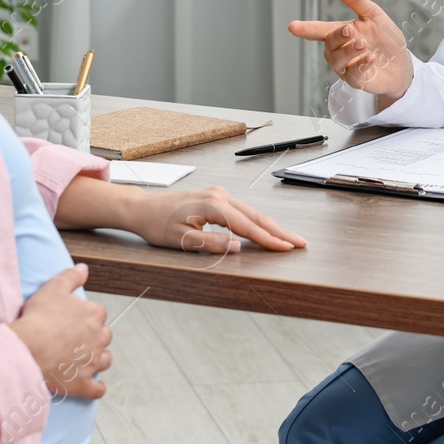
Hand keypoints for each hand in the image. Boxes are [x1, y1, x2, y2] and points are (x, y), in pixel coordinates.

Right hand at [9, 265, 111, 398]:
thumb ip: (72, 276)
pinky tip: (91, 386)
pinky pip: (98, 389)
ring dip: (97, 360)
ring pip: (105, 360)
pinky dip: (96, 388)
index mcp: (95, 314)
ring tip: (83, 360)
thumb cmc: (38, 318)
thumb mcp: (54, 288)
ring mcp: (92, 363)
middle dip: (94, 337)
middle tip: (76, 339)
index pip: (99, 313)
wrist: (25, 349)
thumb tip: (84, 269)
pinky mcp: (83, 384)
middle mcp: (99, 338)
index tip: (74, 320)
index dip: (87, 316)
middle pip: (104, 336)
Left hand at [133, 186, 307, 253]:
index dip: (269, 239)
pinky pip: (243, 211)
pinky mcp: (217, 198)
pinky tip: (267, 230)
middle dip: (280, 231)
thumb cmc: (157, 225)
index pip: (248, 227)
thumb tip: (237, 248)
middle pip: (257, 216)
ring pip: (252, 213)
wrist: (142, 208)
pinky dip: (258, 222)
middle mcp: (220, 196)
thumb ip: (211, 244)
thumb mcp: (181, 240)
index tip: (286, 248)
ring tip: (289, 239)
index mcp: (213, 205)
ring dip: (271, 226)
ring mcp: (219, 194)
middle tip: (301, 243)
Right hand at [287, 0, 412, 99]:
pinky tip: (371, 58)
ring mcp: (346, 67)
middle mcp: (339, 50)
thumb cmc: (386, 38)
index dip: (305, 28)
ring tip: (363, 44)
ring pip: (337, 60)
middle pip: (329, 43)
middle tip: (350, 30)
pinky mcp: (357, 81)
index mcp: (340, 33)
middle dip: (337, 37)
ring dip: (348, 51)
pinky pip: (353, 75)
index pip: (319, 29)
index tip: (292, 26)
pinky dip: (361, 65)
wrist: (403, 63)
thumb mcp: (372, 14)